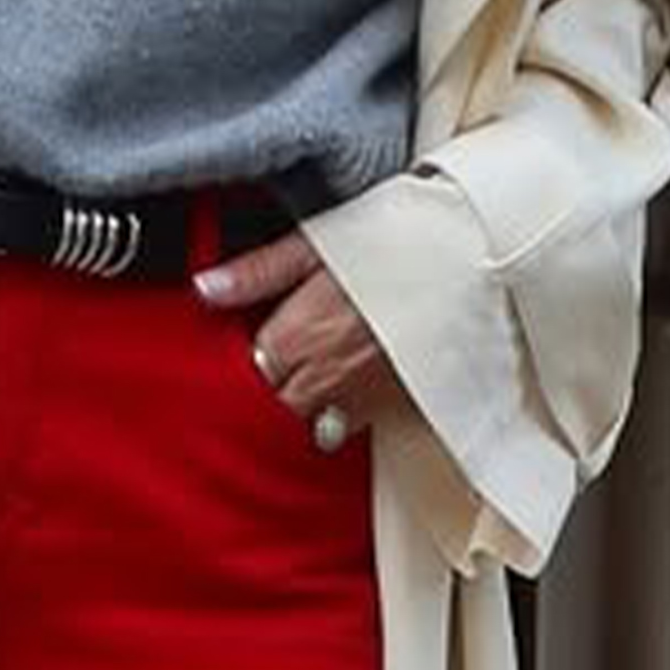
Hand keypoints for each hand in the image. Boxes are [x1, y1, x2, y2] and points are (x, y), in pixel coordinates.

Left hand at [191, 233, 413, 447]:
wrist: (466, 259)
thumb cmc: (390, 242)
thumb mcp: (314, 244)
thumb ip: (256, 272)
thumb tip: (203, 288)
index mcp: (297, 336)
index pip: (252, 366)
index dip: (257, 349)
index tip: (266, 333)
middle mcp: (324, 376)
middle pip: (277, 401)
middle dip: (278, 381)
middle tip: (291, 352)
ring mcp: (361, 396)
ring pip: (312, 420)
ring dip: (309, 400)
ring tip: (318, 370)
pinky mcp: (396, 405)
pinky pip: (353, 426)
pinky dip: (344, 412)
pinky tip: (349, 384)